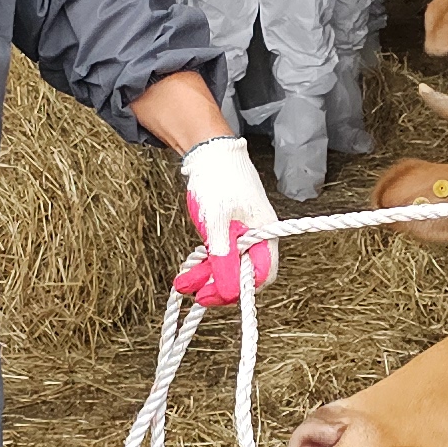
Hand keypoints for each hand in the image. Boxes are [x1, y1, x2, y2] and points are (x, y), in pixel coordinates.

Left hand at [173, 133, 280, 305]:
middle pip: (244, 273)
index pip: (262, 274)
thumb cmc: (218, 179)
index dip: (239, 289)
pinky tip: (191, 268)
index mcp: (264, 233)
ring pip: (230, 264)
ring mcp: (243, 231)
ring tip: (183, 282)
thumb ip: (223, 260)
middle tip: (195, 292)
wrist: (209, 151)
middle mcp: (258, 235)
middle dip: (219, 285)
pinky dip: (207, 262)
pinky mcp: (230, 228)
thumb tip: (228, 292)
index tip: (214, 295)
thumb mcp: (217, 223)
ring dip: (208, 275)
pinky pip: (222, 252)